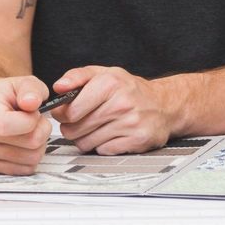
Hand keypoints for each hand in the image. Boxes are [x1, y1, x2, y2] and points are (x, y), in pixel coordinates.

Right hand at [0, 75, 52, 174]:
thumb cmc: (11, 95)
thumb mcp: (24, 83)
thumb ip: (31, 89)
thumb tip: (31, 103)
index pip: (8, 125)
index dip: (31, 120)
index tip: (34, 112)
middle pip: (29, 143)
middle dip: (42, 130)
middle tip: (35, 121)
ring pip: (31, 158)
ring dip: (39, 144)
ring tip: (30, 131)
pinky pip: (26, 169)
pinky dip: (32, 157)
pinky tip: (24, 144)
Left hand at [51, 66, 172, 154]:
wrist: (165, 104)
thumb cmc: (130, 90)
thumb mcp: (104, 74)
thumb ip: (77, 76)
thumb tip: (58, 87)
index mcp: (111, 83)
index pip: (70, 111)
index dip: (64, 114)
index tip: (70, 111)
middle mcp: (122, 102)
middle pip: (75, 130)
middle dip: (74, 127)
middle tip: (86, 120)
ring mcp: (131, 123)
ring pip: (86, 143)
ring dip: (88, 138)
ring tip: (100, 127)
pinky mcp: (137, 140)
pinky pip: (102, 151)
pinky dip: (104, 145)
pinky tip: (114, 134)